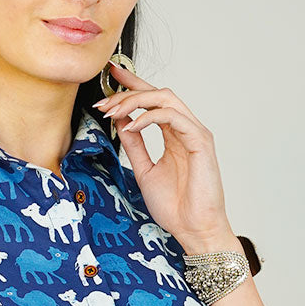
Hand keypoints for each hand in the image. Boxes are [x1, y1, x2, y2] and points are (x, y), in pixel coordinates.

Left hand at [94, 64, 234, 250]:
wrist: (194, 230)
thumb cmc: (176, 207)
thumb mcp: (144, 171)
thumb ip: (134, 147)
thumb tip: (121, 123)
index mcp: (175, 135)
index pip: (154, 101)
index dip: (133, 85)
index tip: (111, 76)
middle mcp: (186, 130)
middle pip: (158, 94)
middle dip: (128, 92)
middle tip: (104, 101)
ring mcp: (195, 133)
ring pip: (166, 99)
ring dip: (135, 101)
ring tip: (113, 112)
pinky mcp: (200, 142)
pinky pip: (173, 117)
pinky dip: (149, 118)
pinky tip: (131, 127)